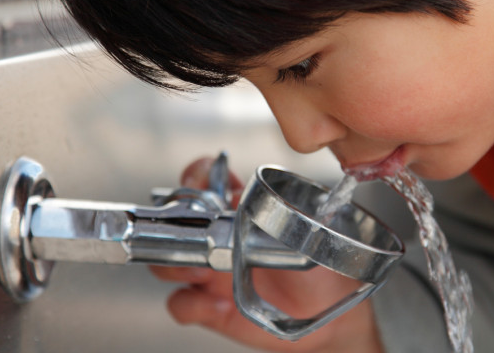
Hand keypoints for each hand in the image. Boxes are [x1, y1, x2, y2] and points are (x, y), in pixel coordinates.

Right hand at [149, 157, 383, 352]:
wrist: (327, 318)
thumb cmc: (320, 270)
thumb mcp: (310, 232)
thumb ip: (286, 211)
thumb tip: (260, 197)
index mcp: (238, 211)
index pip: (203, 182)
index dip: (196, 176)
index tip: (200, 181)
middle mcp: (217, 239)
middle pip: (172, 221)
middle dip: (173, 223)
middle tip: (195, 232)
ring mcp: (210, 273)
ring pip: (166, 263)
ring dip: (176, 264)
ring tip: (202, 271)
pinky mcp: (209, 307)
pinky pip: (181, 304)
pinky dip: (193, 305)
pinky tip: (218, 306)